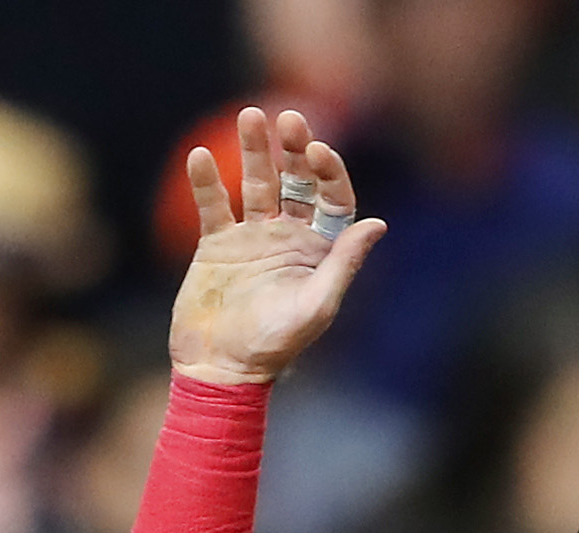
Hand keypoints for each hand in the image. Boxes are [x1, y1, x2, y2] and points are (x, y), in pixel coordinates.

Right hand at [168, 108, 385, 386]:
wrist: (220, 370)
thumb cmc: (274, 347)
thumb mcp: (316, 306)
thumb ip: (344, 264)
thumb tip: (376, 223)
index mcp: (319, 250)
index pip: (332, 198)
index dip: (329, 171)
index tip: (317, 150)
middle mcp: (288, 236)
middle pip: (296, 181)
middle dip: (293, 149)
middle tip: (287, 118)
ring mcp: (251, 237)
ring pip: (255, 183)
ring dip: (253, 149)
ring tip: (248, 116)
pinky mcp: (217, 245)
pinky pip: (214, 205)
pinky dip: (207, 181)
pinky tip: (202, 156)